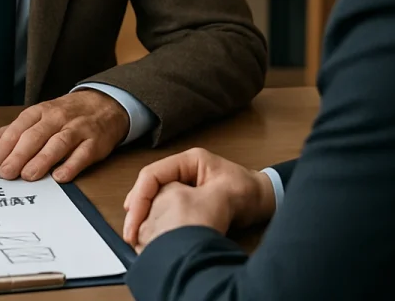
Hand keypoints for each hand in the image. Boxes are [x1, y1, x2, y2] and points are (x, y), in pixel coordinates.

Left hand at [0, 90, 129, 182]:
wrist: (104, 104)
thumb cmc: (65, 115)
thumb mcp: (36, 119)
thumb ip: (9, 135)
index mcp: (40, 112)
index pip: (18, 128)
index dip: (4, 147)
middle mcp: (58, 118)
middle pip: (36, 135)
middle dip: (19, 154)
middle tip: (6, 173)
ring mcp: (78, 129)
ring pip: (58, 142)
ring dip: (42, 159)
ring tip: (28, 175)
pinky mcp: (95, 142)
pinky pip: (83, 153)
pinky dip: (72, 165)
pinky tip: (60, 176)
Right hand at [123, 148, 275, 248]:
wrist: (264, 200)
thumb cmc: (249, 191)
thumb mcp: (225, 194)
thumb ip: (200, 199)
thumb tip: (174, 209)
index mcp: (189, 160)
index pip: (153, 174)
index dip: (140, 196)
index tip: (134, 218)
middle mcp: (182, 169)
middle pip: (149, 185)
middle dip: (137, 208)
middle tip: (130, 232)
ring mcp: (183, 182)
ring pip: (153, 196)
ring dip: (143, 215)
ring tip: (135, 234)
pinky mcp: (185, 196)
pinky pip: (162, 206)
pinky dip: (153, 219)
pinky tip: (148, 232)